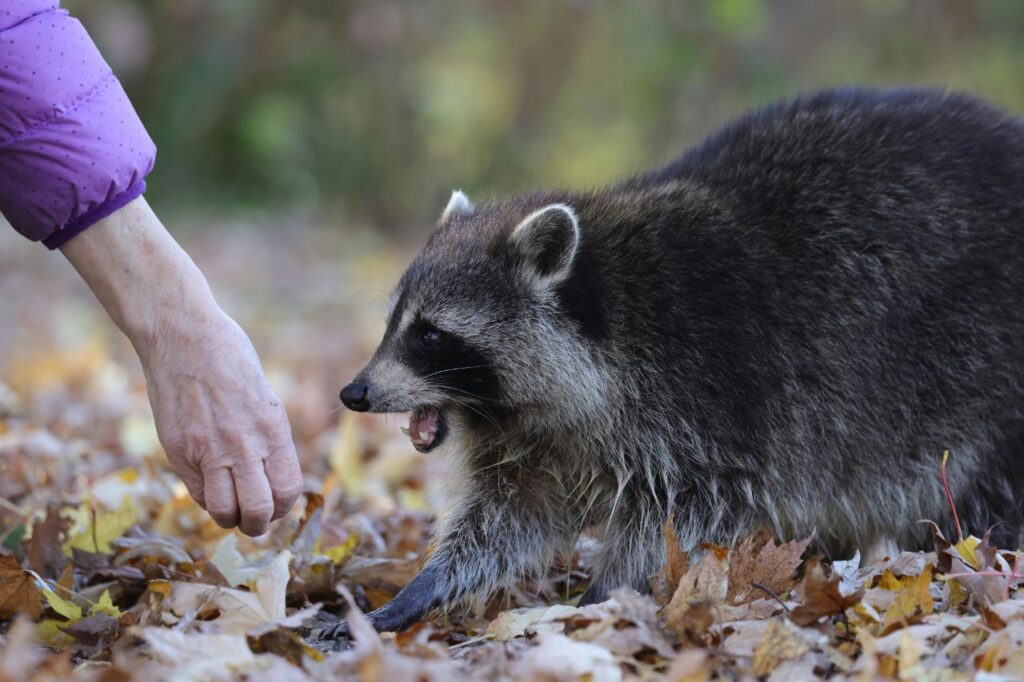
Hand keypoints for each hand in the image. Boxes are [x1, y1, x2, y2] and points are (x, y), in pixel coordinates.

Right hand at [60, 197, 302, 533]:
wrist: (183, 335)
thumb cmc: (229, 357)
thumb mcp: (263, 395)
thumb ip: (267, 435)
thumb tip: (269, 472)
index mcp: (272, 428)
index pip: (287, 489)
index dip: (284, 507)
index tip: (278, 505)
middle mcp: (243, 444)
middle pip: (258, 510)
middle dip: (259, 524)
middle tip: (255, 521)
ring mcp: (207, 449)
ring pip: (223, 511)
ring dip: (230, 518)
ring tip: (231, 510)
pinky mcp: (177, 449)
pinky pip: (196, 492)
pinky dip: (206, 499)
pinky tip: (210, 487)